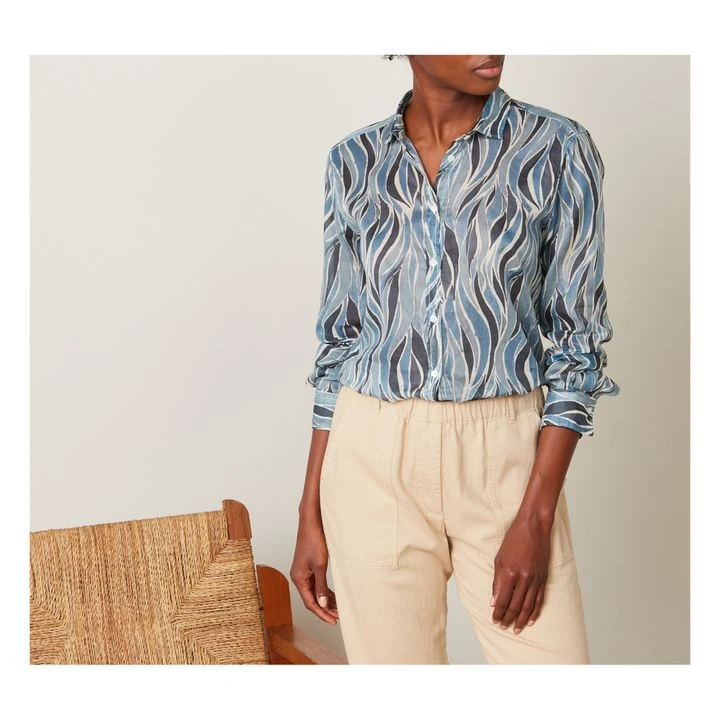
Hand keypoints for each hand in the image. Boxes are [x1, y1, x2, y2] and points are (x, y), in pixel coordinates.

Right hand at [290, 509, 338, 623]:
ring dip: (326, 600)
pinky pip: (317, 584)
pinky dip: (325, 591)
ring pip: (315, 592)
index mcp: (298, 578)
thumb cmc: (314, 540)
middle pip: (312, 599)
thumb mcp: (320, 565)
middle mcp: (299, 576)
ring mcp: (304, 572)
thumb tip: (323, 604)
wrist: (312, 522)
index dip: (322, 613)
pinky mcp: (309, 567)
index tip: (333, 621)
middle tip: (338, 617)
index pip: (310, 602)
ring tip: (339, 609)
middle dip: (325, 609)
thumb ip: (321, 586)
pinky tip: (334, 596)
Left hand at [490, 512, 552, 632]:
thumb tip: (493, 600)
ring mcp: (535, 579)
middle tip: (502, 627)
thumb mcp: (499, 558)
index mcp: (509, 573)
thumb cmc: (514, 539)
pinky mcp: (544, 578)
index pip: (502, 600)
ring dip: (521, 620)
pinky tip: (530, 620)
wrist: (534, 527)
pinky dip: (534, 612)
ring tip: (516, 629)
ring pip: (527, 606)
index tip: (494, 620)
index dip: (498, 612)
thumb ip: (497, 581)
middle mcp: (523, 579)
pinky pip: (539, 600)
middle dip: (507, 618)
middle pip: (514, 605)